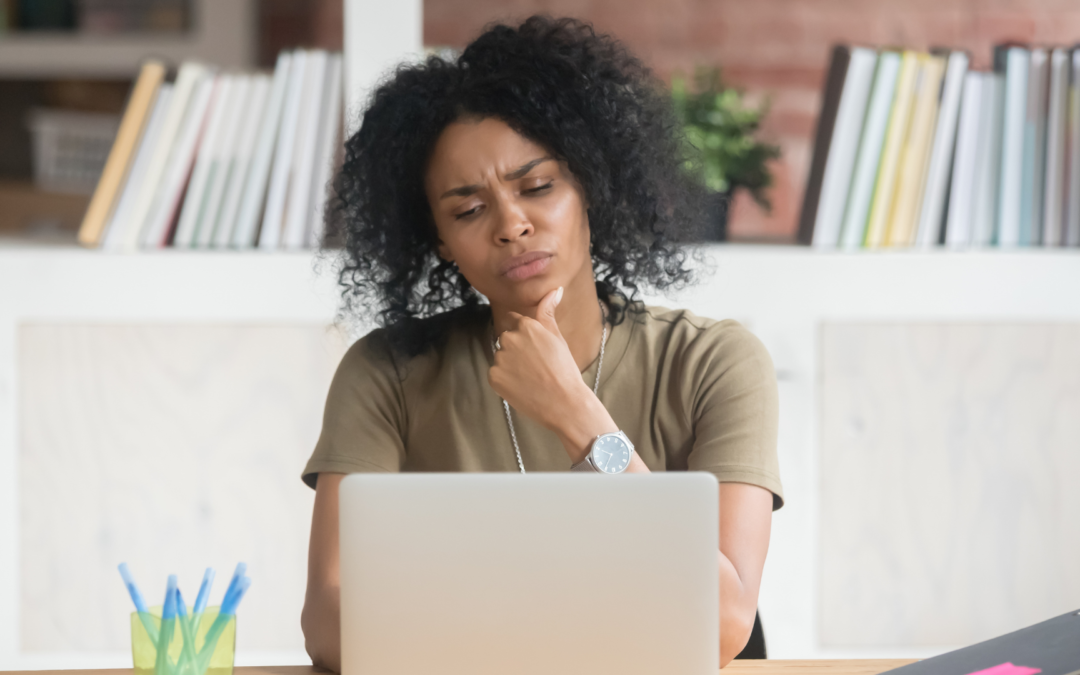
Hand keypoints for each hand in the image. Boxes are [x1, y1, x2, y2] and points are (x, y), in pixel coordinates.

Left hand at [488, 287, 591, 431]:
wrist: (563, 402)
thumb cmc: (564, 369)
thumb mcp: (557, 336)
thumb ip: (548, 311)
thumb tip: (555, 289)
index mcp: (526, 326)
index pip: (514, 321)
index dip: (525, 336)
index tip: (534, 349)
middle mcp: (509, 338)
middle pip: (507, 340)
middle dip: (517, 350)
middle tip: (536, 366)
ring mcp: (500, 358)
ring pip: (501, 357)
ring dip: (511, 365)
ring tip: (530, 378)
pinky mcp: (494, 377)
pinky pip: (496, 374)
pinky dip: (506, 380)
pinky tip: (522, 387)